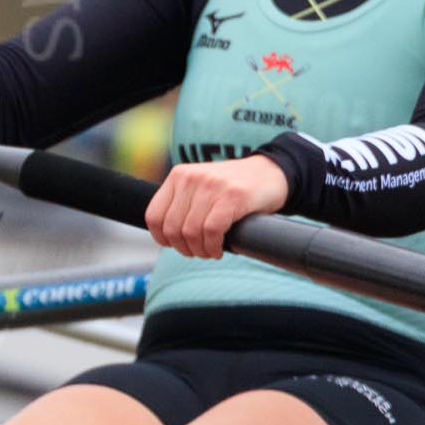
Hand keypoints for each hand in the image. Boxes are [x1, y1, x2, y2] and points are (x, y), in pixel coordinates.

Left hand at [144, 154, 290, 259]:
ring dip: (200, 250)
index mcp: (177, 176)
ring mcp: (211, 185)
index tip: (175, 246)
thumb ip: (182, 203)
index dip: (161, 238)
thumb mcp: (200, 187)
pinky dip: (213, 246)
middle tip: (198, 252)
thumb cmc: (233, 188)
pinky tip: (219, 249)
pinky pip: (212, 230)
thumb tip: (166, 236)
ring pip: (191, 232)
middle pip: (172, 228)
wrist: (272, 172)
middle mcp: (190, 178)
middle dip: (183, 248)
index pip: (153, 215)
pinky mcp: (233, 196)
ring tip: (210, 252)